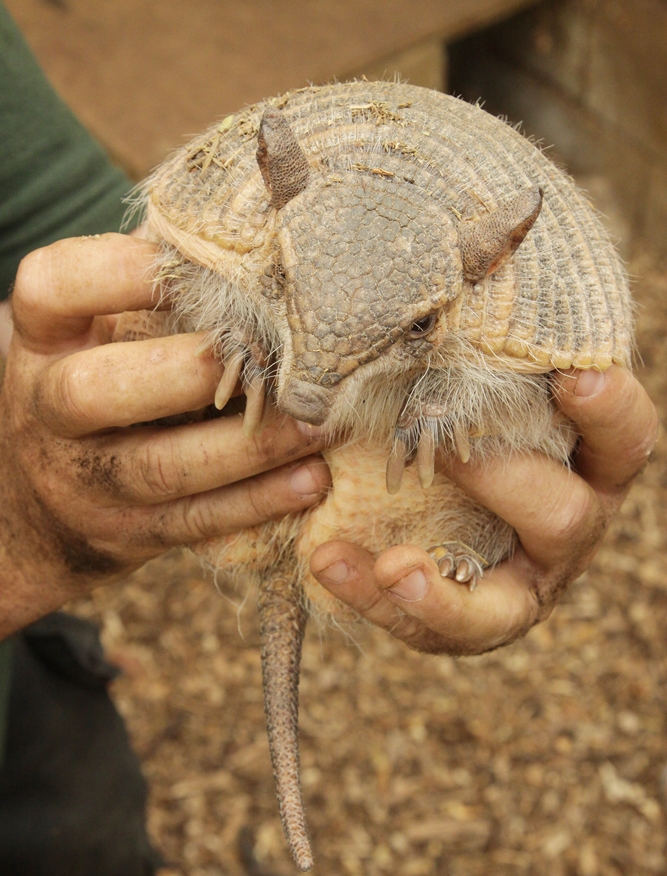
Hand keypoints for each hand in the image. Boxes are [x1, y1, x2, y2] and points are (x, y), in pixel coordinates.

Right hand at [0, 233, 329, 637]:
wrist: (39, 508)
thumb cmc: (98, 388)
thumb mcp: (96, 335)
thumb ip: (149, 291)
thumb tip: (252, 229)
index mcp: (43, 340)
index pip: (54, 288)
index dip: (121, 271)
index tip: (196, 262)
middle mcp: (49, 411)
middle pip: (95, 391)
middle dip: (187, 373)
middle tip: (266, 355)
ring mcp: (86, 482)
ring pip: (162, 469)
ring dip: (250, 448)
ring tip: (320, 425)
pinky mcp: (128, 534)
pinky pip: (195, 522)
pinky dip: (258, 502)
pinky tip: (312, 481)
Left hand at [310, 365, 657, 654]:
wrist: (421, 489)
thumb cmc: (464, 414)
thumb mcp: (472, 382)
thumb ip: (475, 347)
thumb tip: (460, 253)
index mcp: (587, 463)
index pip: (625, 438)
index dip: (608, 410)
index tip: (572, 374)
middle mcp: (567, 528)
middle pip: (569, 519)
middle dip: (504, 483)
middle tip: (446, 451)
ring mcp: (517, 584)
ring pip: (499, 609)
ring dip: (441, 588)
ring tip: (393, 566)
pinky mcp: (462, 621)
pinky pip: (425, 627)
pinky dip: (372, 596)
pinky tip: (327, 560)